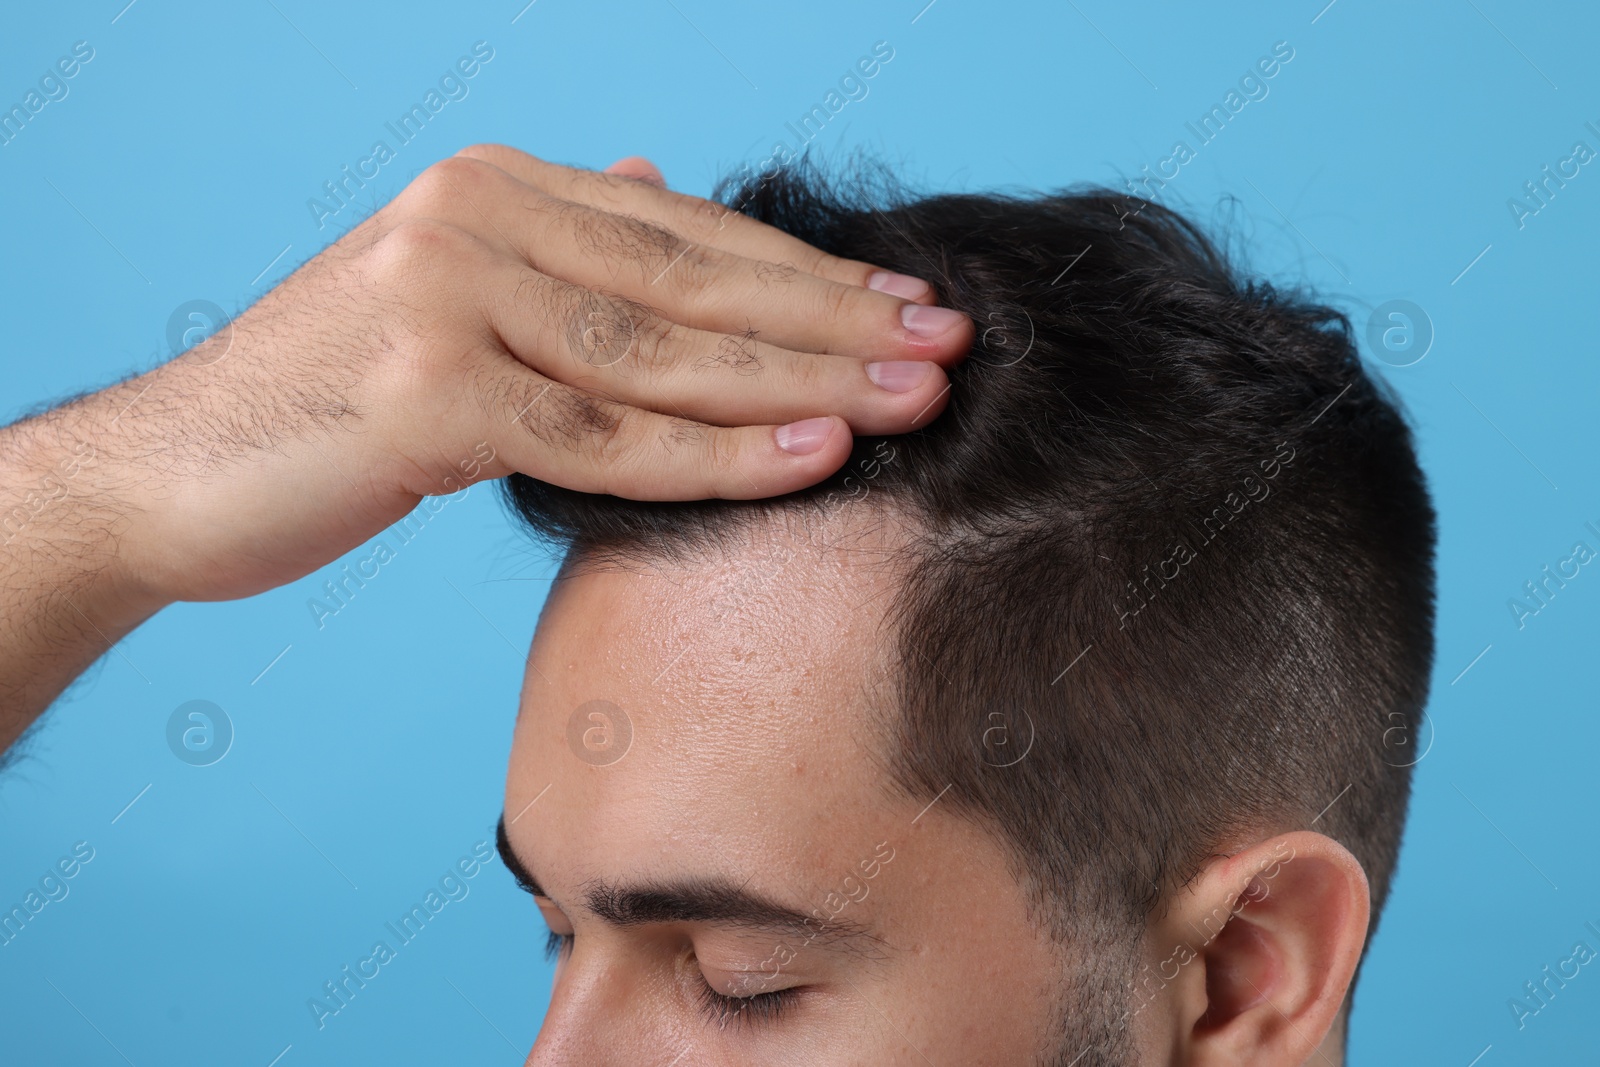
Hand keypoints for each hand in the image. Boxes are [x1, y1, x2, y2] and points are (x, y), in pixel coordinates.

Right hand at [0, 145, 969, 740]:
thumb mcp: (447, 297)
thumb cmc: (328, 401)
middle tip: (951, 344)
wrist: (173, 473)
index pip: (689, 234)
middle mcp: (472, 220)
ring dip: (806, 380)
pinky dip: (718, 451)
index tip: (912, 302)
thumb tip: (650, 183)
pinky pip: (603, 435)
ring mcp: (444, 298)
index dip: (808, 274)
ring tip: (916, 397)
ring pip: (665, 353)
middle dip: (835, 318)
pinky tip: (814, 453)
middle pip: (696, 280)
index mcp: (494, 191)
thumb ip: (557, 246)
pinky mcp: (424, 394)